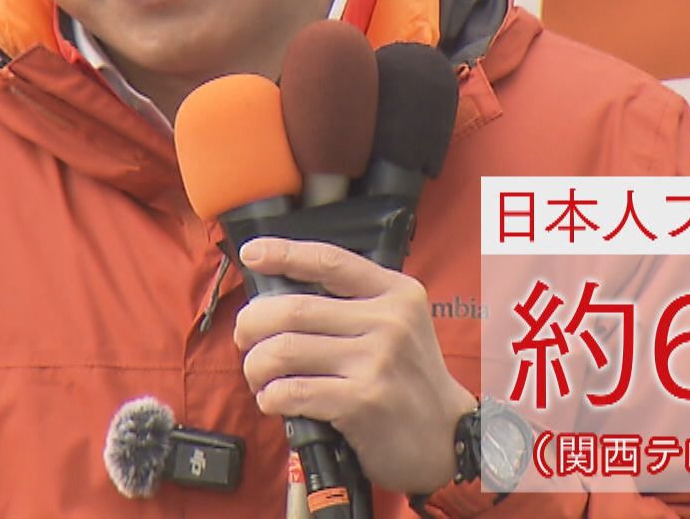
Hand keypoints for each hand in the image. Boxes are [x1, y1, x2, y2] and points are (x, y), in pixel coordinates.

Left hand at [232, 237, 477, 494]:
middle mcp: (388, 321)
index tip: (252, 254)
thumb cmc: (408, 378)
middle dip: (252, 323)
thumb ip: (353, 306)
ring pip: (283, 351)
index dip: (284, 254)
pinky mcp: (361, 402)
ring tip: (258, 375)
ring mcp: (376, 362)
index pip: (330, 261)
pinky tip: (273, 400)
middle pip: (292, 310)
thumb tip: (279, 297)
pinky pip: (292, 391)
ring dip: (255, 365)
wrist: (444, 435)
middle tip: (244, 337)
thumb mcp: (399, 325)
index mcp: (396, 293)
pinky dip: (270, 397)